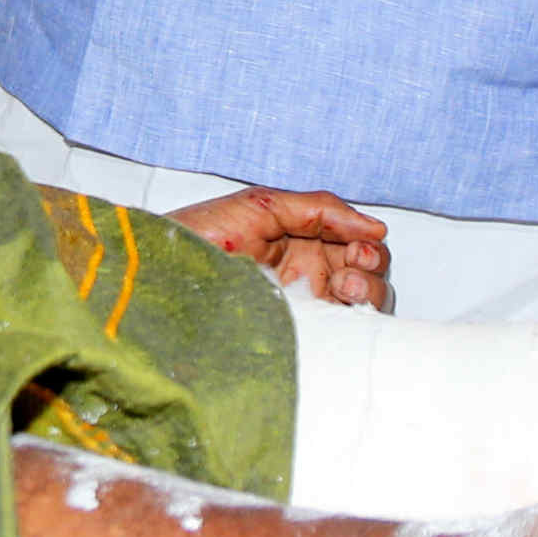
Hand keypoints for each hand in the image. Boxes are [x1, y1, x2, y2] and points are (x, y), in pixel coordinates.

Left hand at [169, 188, 392, 310]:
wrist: (163, 274)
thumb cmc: (198, 235)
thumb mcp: (261, 206)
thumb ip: (319, 208)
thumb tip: (375, 226)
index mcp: (303, 236)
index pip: (358, 240)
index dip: (369, 243)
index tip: (359, 246)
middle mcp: (307, 270)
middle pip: (369, 273)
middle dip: (372, 270)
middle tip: (349, 274)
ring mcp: (303, 302)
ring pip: (363, 303)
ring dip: (367, 293)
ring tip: (343, 290)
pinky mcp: (294, 330)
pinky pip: (339, 331)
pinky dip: (353, 322)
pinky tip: (337, 311)